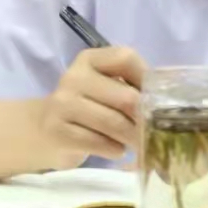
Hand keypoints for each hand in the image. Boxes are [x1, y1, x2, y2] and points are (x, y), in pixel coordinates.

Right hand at [41, 46, 146, 168]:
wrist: (42, 131)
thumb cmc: (86, 108)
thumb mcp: (104, 88)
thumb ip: (130, 87)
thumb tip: (165, 105)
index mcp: (89, 59)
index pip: (125, 58)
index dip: (146, 78)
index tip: (155, 97)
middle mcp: (74, 77)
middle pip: (125, 97)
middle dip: (144, 118)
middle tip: (156, 132)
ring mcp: (62, 104)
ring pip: (113, 123)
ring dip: (132, 137)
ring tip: (138, 143)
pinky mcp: (58, 132)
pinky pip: (99, 142)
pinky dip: (114, 149)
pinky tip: (115, 149)